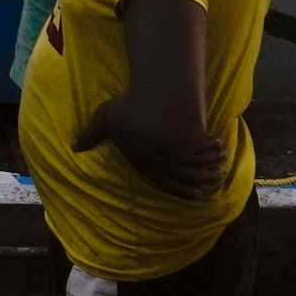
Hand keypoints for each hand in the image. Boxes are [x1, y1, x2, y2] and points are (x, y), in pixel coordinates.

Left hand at [75, 99, 227, 199]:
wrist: (156, 101)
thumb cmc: (127, 108)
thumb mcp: (104, 121)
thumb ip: (91, 135)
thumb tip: (72, 146)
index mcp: (145, 162)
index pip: (164, 181)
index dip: (182, 189)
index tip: (197, 194)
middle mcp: (164, 161)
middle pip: (188, 174)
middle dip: (203, 177)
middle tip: (216, 179)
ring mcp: (180, 150)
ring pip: (199, 161)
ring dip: (212, 161)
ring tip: (222, 158)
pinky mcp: (194, 138)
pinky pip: (205, 145)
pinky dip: (213, 146)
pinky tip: (221, 143)